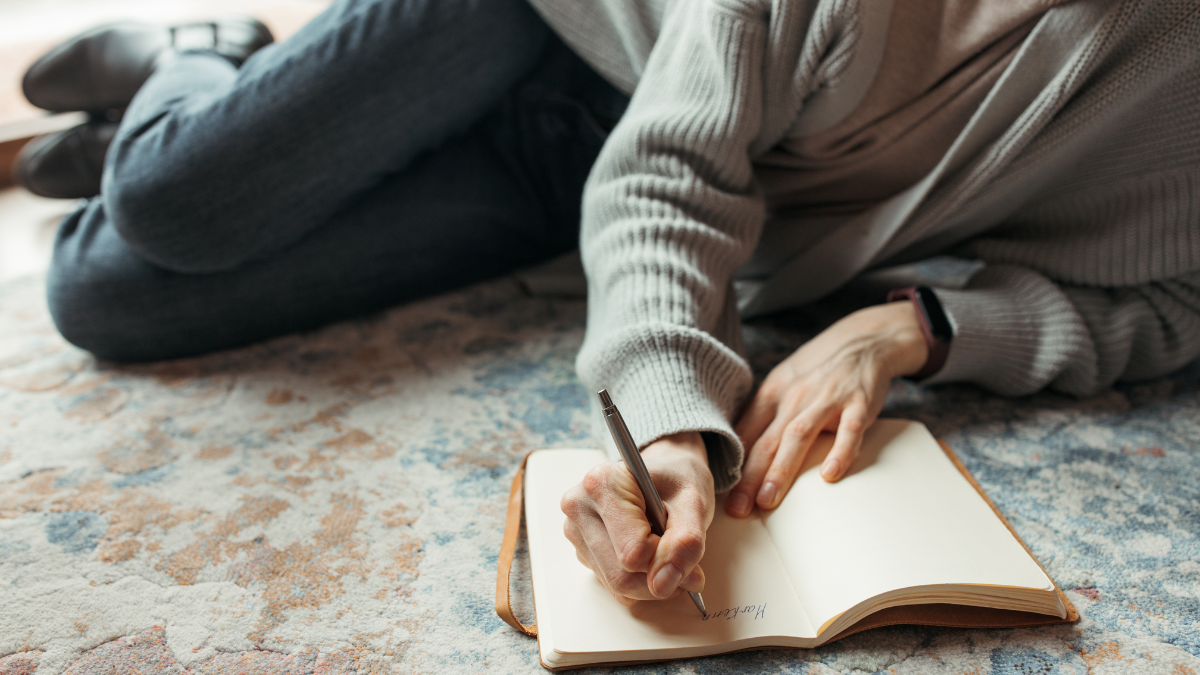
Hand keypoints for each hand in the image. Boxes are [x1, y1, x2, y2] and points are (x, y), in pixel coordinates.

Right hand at [561, 431, 714, 605]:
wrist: (666, 474)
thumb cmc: (677, 480)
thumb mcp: (695, 503)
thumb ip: (686, 543)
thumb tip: (663, 585)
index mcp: (602, 484)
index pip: (633, 552)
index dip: (666, 556)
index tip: (679, 539)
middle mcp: (579, 507)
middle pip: (621, 575)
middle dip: (660, 577)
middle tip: (684, 558)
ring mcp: (576, 531)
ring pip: (617, 586)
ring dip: (652, 582)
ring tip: (666, 551)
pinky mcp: (583, 551)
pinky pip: (614, 586)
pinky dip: (641, 583)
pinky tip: (649, 556)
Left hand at [726, 301, 928, 517]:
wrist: (864, 339)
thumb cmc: (818, 368)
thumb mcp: (783, 383)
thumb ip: (764, 415)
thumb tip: (739, 452)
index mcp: (772, 393)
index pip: (746, 434)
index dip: (734, 467)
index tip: (723, 497)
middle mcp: (794, 396)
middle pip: (766, 440)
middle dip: (749, 477)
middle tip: (738, 509)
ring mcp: (826, 399)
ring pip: (798, 436)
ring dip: (781, 469)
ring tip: (768, 500)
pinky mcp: (858, 403)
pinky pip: (848, 430)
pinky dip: (840, 452)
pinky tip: (830, 476)